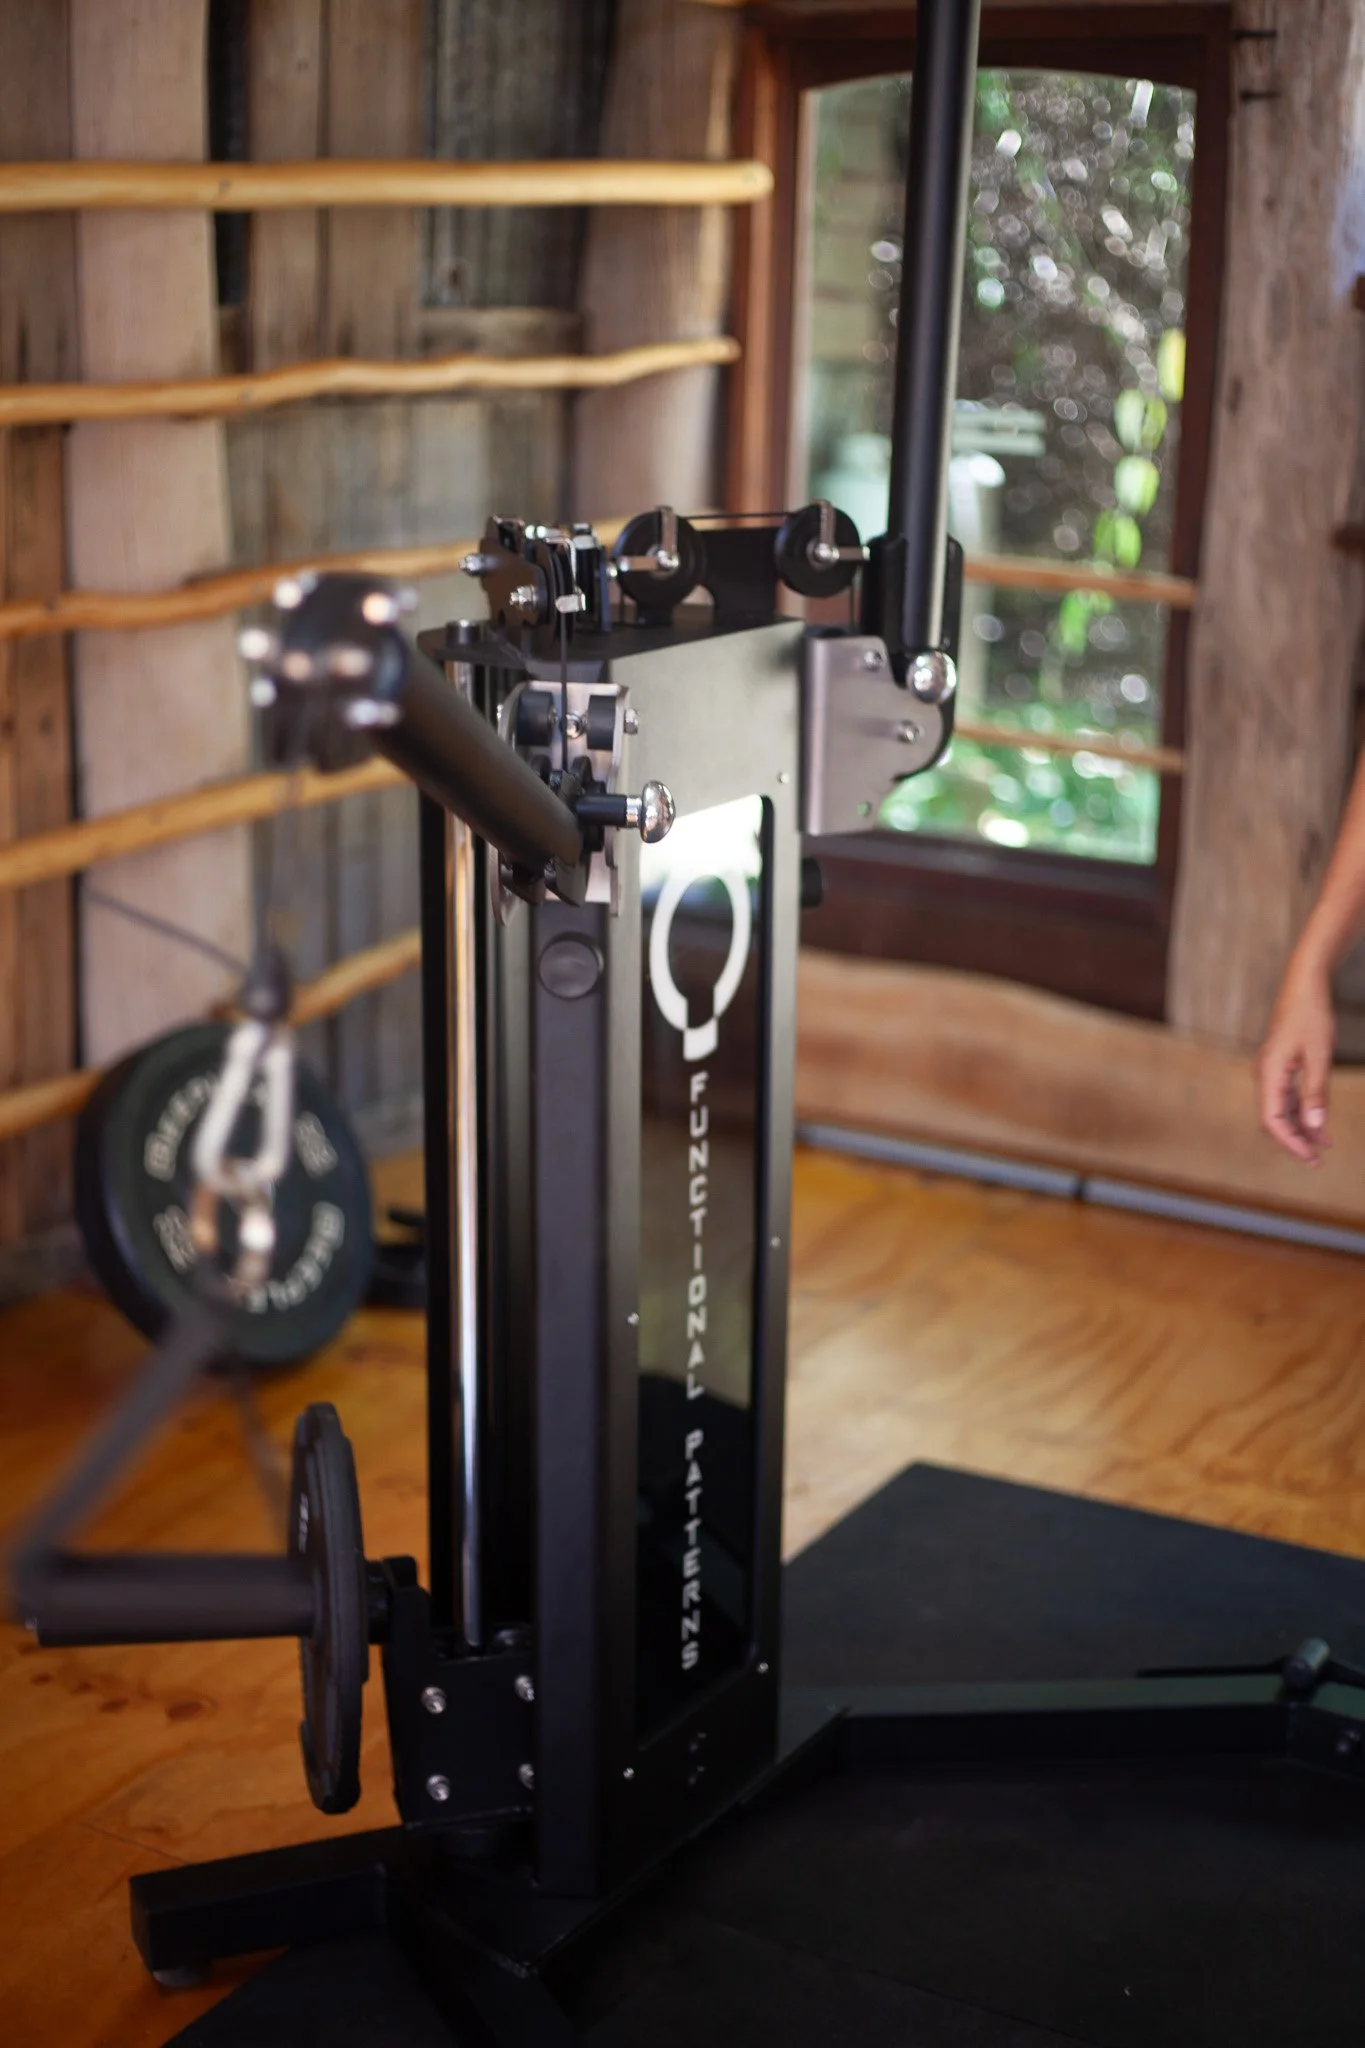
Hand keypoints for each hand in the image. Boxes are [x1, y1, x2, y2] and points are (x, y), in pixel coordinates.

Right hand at [1258, 958, 1334, 1165]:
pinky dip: (1302, 1113)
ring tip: (1324, 1146)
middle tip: (1318, 1161)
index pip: (1272, 1120)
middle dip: (1295, 1142)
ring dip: (1301, 1129)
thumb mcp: (1319, 1055)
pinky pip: (1286, 1098)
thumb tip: (1314, 1127)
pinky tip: (1319, 1124)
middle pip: (1273, 1120)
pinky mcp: (1279, 1068)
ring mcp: (1270, 1072)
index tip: (1312, 1158)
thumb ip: (1316, 1093)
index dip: (1291, 1143)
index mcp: (1269, 1073)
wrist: (1304, 985)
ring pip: (1281, 1111)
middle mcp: (1264, 1076)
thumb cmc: (1311, 1016)